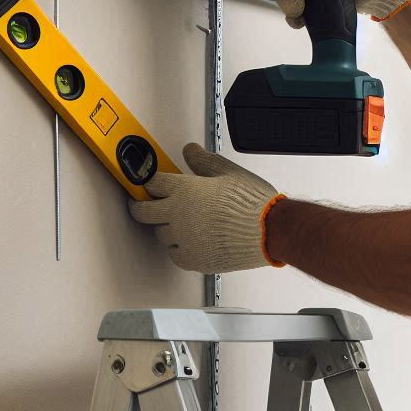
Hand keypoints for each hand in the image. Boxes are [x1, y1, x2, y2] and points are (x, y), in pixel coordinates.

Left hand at [129, 143, 285, 272]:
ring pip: (160, 234)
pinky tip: (193, 241)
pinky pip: (174, 254)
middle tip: (145, 206)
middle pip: (142, 211)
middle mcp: (176, 214)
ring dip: (167, 228)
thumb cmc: (253, 202)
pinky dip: (180, 248)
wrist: (270, 232)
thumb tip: (190, 150)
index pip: (151, 182)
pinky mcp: (191, 259)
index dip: (151, 182)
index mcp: (183, 189)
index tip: (152, 184)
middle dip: (141, 206)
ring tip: (184, 224)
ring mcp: (182, 239)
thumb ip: (203, 162)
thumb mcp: (228, 173)